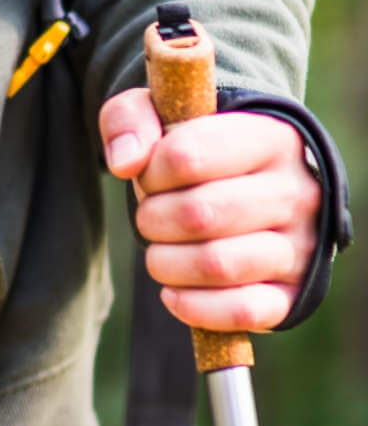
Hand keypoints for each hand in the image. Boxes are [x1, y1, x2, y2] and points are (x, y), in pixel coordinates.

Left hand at [100, 90, 319, 331]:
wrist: (251, 188)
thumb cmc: (196, 149)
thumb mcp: (159, 114)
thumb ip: (129, 121)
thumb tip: (125, 163)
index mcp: (269, 138)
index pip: (187, 156)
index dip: (150, 172)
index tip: (152, 176)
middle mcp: (296, 191)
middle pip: (199, 214)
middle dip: (152, 220)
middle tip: (152, 217)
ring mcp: (301, 245)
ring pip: (218, 264)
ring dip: (166, 263)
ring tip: (162, 251)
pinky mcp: (292, 293)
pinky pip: (245, 311)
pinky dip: (195, 307)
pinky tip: (173, 292)